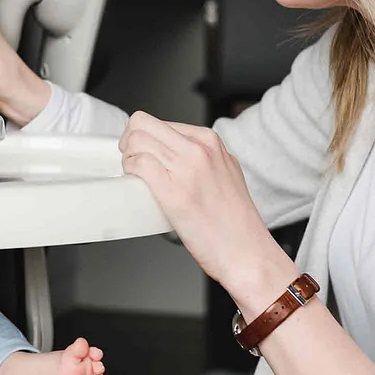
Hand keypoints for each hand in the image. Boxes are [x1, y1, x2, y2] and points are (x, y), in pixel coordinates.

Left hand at [119, 111, 297, 314]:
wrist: (247, 252)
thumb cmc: (236, 222)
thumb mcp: (226, 171)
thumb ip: (202, 156)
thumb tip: (173, 152)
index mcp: (209, 141)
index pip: (157, 121)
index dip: (141, 138)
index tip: (141, 154)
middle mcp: (198, 149)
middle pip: (141, 124)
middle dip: (128, 142)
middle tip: (131, 162)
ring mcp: (186, 168)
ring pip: (136, 141)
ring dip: (127, 158)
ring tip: (135, 176)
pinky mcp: (174, 191)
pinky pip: (138, 164)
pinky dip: (129, 172)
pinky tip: (137, 185)